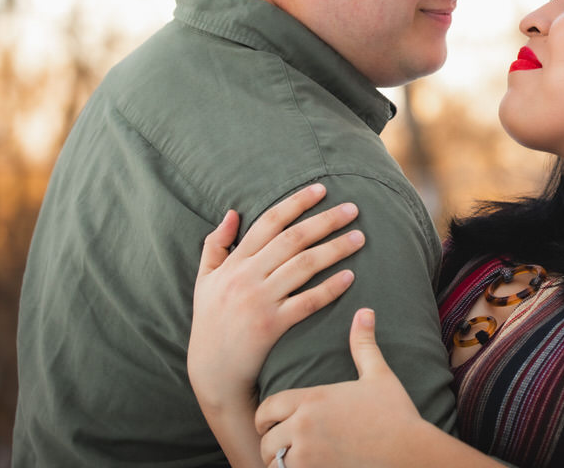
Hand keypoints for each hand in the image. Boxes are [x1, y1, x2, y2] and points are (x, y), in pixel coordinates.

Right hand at [187, 184, 365, 415]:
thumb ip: (215, 246)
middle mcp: (246, 278)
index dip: (296, 203)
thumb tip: (231, 212)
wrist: (212, 374)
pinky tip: (350, 276)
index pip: (268, 223)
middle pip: (292, 239)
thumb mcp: (203, 282)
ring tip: (360, 237)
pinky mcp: (272, 326)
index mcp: (233, 264)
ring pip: (304, 266)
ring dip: (335, 248)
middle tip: (353, 208)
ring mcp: (259, 302)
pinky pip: (307, 302)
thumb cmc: (211, 324)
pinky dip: (330, 288)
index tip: (321, 190)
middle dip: (325, 220)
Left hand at [255, 309, 426, 467]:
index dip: (267, 417)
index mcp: (314, 399)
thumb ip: (363, 344)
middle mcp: (304, 426)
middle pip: (266, 438)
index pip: (267, 408)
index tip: (274, 422)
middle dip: (273, 442)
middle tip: (284, 444)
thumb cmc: (395, 414)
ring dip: (280, 461)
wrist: (409, 452)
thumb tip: (365, 311)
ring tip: (292, 459)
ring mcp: (307, 455)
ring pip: (274, 461)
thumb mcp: (378, 375)